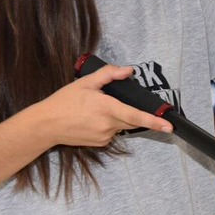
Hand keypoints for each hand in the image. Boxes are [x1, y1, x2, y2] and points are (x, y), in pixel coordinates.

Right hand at [38, 64, 172, 145]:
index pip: (136, 116)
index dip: (155, 121)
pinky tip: (92, 120)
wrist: (45, 125)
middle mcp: (108, 125)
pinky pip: (112, 132)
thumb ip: (109, 74)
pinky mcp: (100, 143)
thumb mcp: (85, 83)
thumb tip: (128, 70)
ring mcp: (104, 136)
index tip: (169, 126)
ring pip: (121, 125)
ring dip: (116, 117)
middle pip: (132, 120)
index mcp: (107, 108)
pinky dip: (108, 125)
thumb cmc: (64, 102)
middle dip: (133, 113)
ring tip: (94, 110)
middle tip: (113, 104)